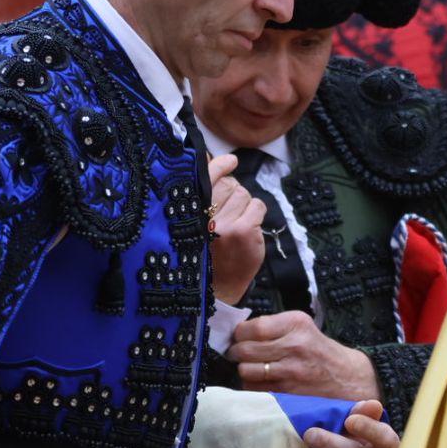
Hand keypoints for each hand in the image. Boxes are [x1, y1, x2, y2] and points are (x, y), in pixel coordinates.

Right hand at [207, 153, 265, 305]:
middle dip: (233, 195)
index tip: (230, 160)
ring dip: (244, 206)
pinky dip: (256, 214)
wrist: (216, 288)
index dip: (220, 165)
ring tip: (234, 223)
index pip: (205, 177)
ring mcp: (224, 224)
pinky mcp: (244, 232)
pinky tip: (247, 227)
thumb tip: (212, 159)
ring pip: (244, 195)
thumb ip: (202, 191)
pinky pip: (258, 206)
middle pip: (230, 185)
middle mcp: (203, 217)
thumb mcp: (195, 221)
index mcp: (188, 212)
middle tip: (227, 213)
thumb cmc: (206, 251)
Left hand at [229, 311, 381, 400]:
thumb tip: (238, 334)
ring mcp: (290, 372)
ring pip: (246, 371)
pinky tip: (265, 382)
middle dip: (237, 353)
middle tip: (241, 354)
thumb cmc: (322, 353)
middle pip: (244, 350)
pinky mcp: (288, 393)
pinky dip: (254, 386)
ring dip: (245, 371)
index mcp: (296, 324)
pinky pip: (255, 389)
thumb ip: (274, 327)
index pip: (251, 328)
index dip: (239, 334)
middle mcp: (294, 346)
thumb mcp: (304, 328)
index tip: (240, 338)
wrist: (350, 379)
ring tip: (255, 368)